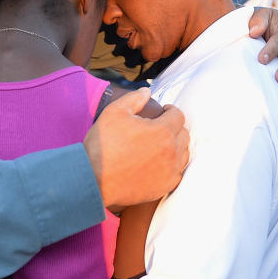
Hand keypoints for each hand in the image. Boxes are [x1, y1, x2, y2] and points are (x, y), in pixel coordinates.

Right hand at [84, 87, 188, 211]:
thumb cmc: (103, 145)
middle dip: (174, 127)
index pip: (178, 115)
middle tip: (161, 126)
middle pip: (184, 134)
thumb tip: (146, 91)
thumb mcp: (114, 112)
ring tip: (161, 144)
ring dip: (176, 146)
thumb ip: (134, 99)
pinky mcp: (164, 187)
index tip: (164, 111)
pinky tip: (160, 163)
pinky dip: (172, 166)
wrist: (94, 179)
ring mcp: (169, 172)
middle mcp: (171, 152)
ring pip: (184, 154)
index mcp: (163, 131)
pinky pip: (177, 174)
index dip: (171, 110)